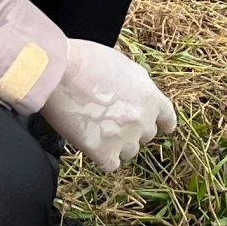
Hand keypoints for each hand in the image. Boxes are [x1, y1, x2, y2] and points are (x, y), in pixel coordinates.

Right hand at [38, 39, 176, 171]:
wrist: (59, 72)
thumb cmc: (86, 61)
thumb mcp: (124, 66)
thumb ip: (138, 86)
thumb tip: (137, 97)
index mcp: (150, 96)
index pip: (167, 118)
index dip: (161, 123)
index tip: (161, 127)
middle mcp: (142, 119)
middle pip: (146, 135)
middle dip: (132, 129)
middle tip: (112, 120)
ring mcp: (124, 137)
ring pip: (129, 151)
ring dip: (116, 144)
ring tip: (97, 129)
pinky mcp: (103, 152)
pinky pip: (110, 164)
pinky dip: (102, 157)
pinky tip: (91, 144)